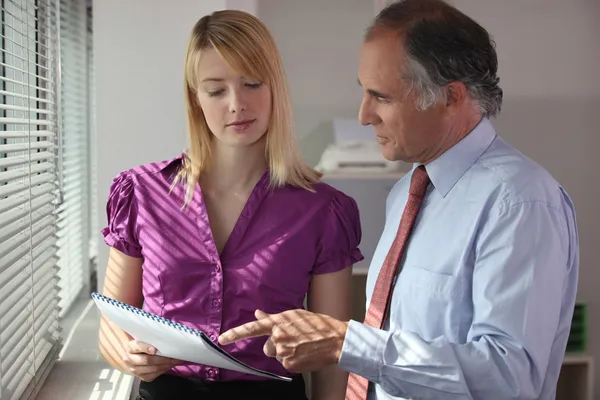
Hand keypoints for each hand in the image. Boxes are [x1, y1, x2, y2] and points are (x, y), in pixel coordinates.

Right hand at [122, 340, 182, 381]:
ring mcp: (135, 370)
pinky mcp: (142, 377)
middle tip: (175, 355)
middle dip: (163, 358)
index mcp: (130, 347)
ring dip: (166, 365)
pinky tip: (170, 365)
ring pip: (153, 369)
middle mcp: (130, 360)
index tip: (155, 349)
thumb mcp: (141, 338)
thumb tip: (163, 332)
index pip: (137, 347)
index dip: (146, 348)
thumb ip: (148, 336)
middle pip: (148, 360)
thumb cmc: (141, 345)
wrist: (132, 358)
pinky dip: (164, 370)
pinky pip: (154, 375)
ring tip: (176, 361)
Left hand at [219, 309, 348, 372]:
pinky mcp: (290, 365)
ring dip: (286, 353)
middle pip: (267, 347)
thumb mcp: (294, 315)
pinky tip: (305, 354)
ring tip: (302, 346)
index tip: (222, 339)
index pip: (252, 328)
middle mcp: (278, 337)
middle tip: (294, 340)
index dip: (235, 334)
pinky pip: (286, 364)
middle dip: (276, 345)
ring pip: (277, 356)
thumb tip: (258, 313)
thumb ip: (274, 317)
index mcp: (278, 323)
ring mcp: (283, 352)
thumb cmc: (316, 324)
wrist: (335, 340)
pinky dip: (294, 361)